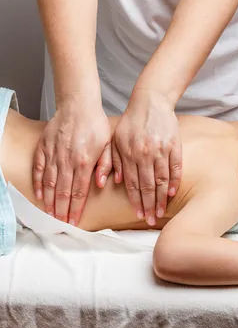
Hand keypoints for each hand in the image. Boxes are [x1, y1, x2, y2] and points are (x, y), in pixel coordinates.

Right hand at [33, 98, 112, 224]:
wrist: (78, 104)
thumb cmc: (95, 123)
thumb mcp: (108, 143)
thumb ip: (105, 165)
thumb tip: (99, 184)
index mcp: (85, 161)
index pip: (79, 191)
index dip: (76, 209)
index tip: (74, 222)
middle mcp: (68, 160)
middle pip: (64, 191)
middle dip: (62, 210)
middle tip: (61, 224)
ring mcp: (54, 154)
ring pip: (50, 183)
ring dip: (50, 201)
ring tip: (51, 214)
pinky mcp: (44, 147)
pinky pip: (39, 169)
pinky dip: (38, 184)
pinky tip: (40, 195)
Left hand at [112, 88, 181, 225]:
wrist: (151, 101)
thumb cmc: (131, 121)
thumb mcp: (116, 139)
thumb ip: (113, 160)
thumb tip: (113, 182)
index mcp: (129, 153)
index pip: (133, 184)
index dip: (135, 201)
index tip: (137, 215)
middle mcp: (145, 154)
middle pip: (148, 186)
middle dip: (149, 206)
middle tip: (150, 221)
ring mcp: (161, 150)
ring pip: (162, 179)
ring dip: (161, 198)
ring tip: (161, 212)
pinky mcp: (175, 145)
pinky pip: (176, 167)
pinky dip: (174, 181)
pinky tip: (172, 193)